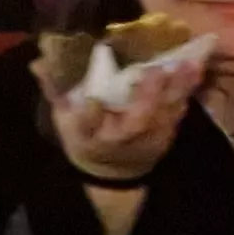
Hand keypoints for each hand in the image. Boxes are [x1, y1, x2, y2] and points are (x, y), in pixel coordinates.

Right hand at [44, 48, 193, 185]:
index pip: (87, 124)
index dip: (89, 114)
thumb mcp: (64, 120)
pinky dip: (186, 96)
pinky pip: (177, 117)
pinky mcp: (165, 139)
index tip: (92, 99)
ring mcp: (147, 141)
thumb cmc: (86, 139)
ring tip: (191, 64)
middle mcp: (120, 139)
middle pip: (137, 120)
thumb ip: (55, 90)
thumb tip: (39, 61)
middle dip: (149, 96)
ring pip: (164, 116)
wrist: (112, 173)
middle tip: (160, 68)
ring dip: (178, 90)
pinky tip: (195, 74)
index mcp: (90, 135)